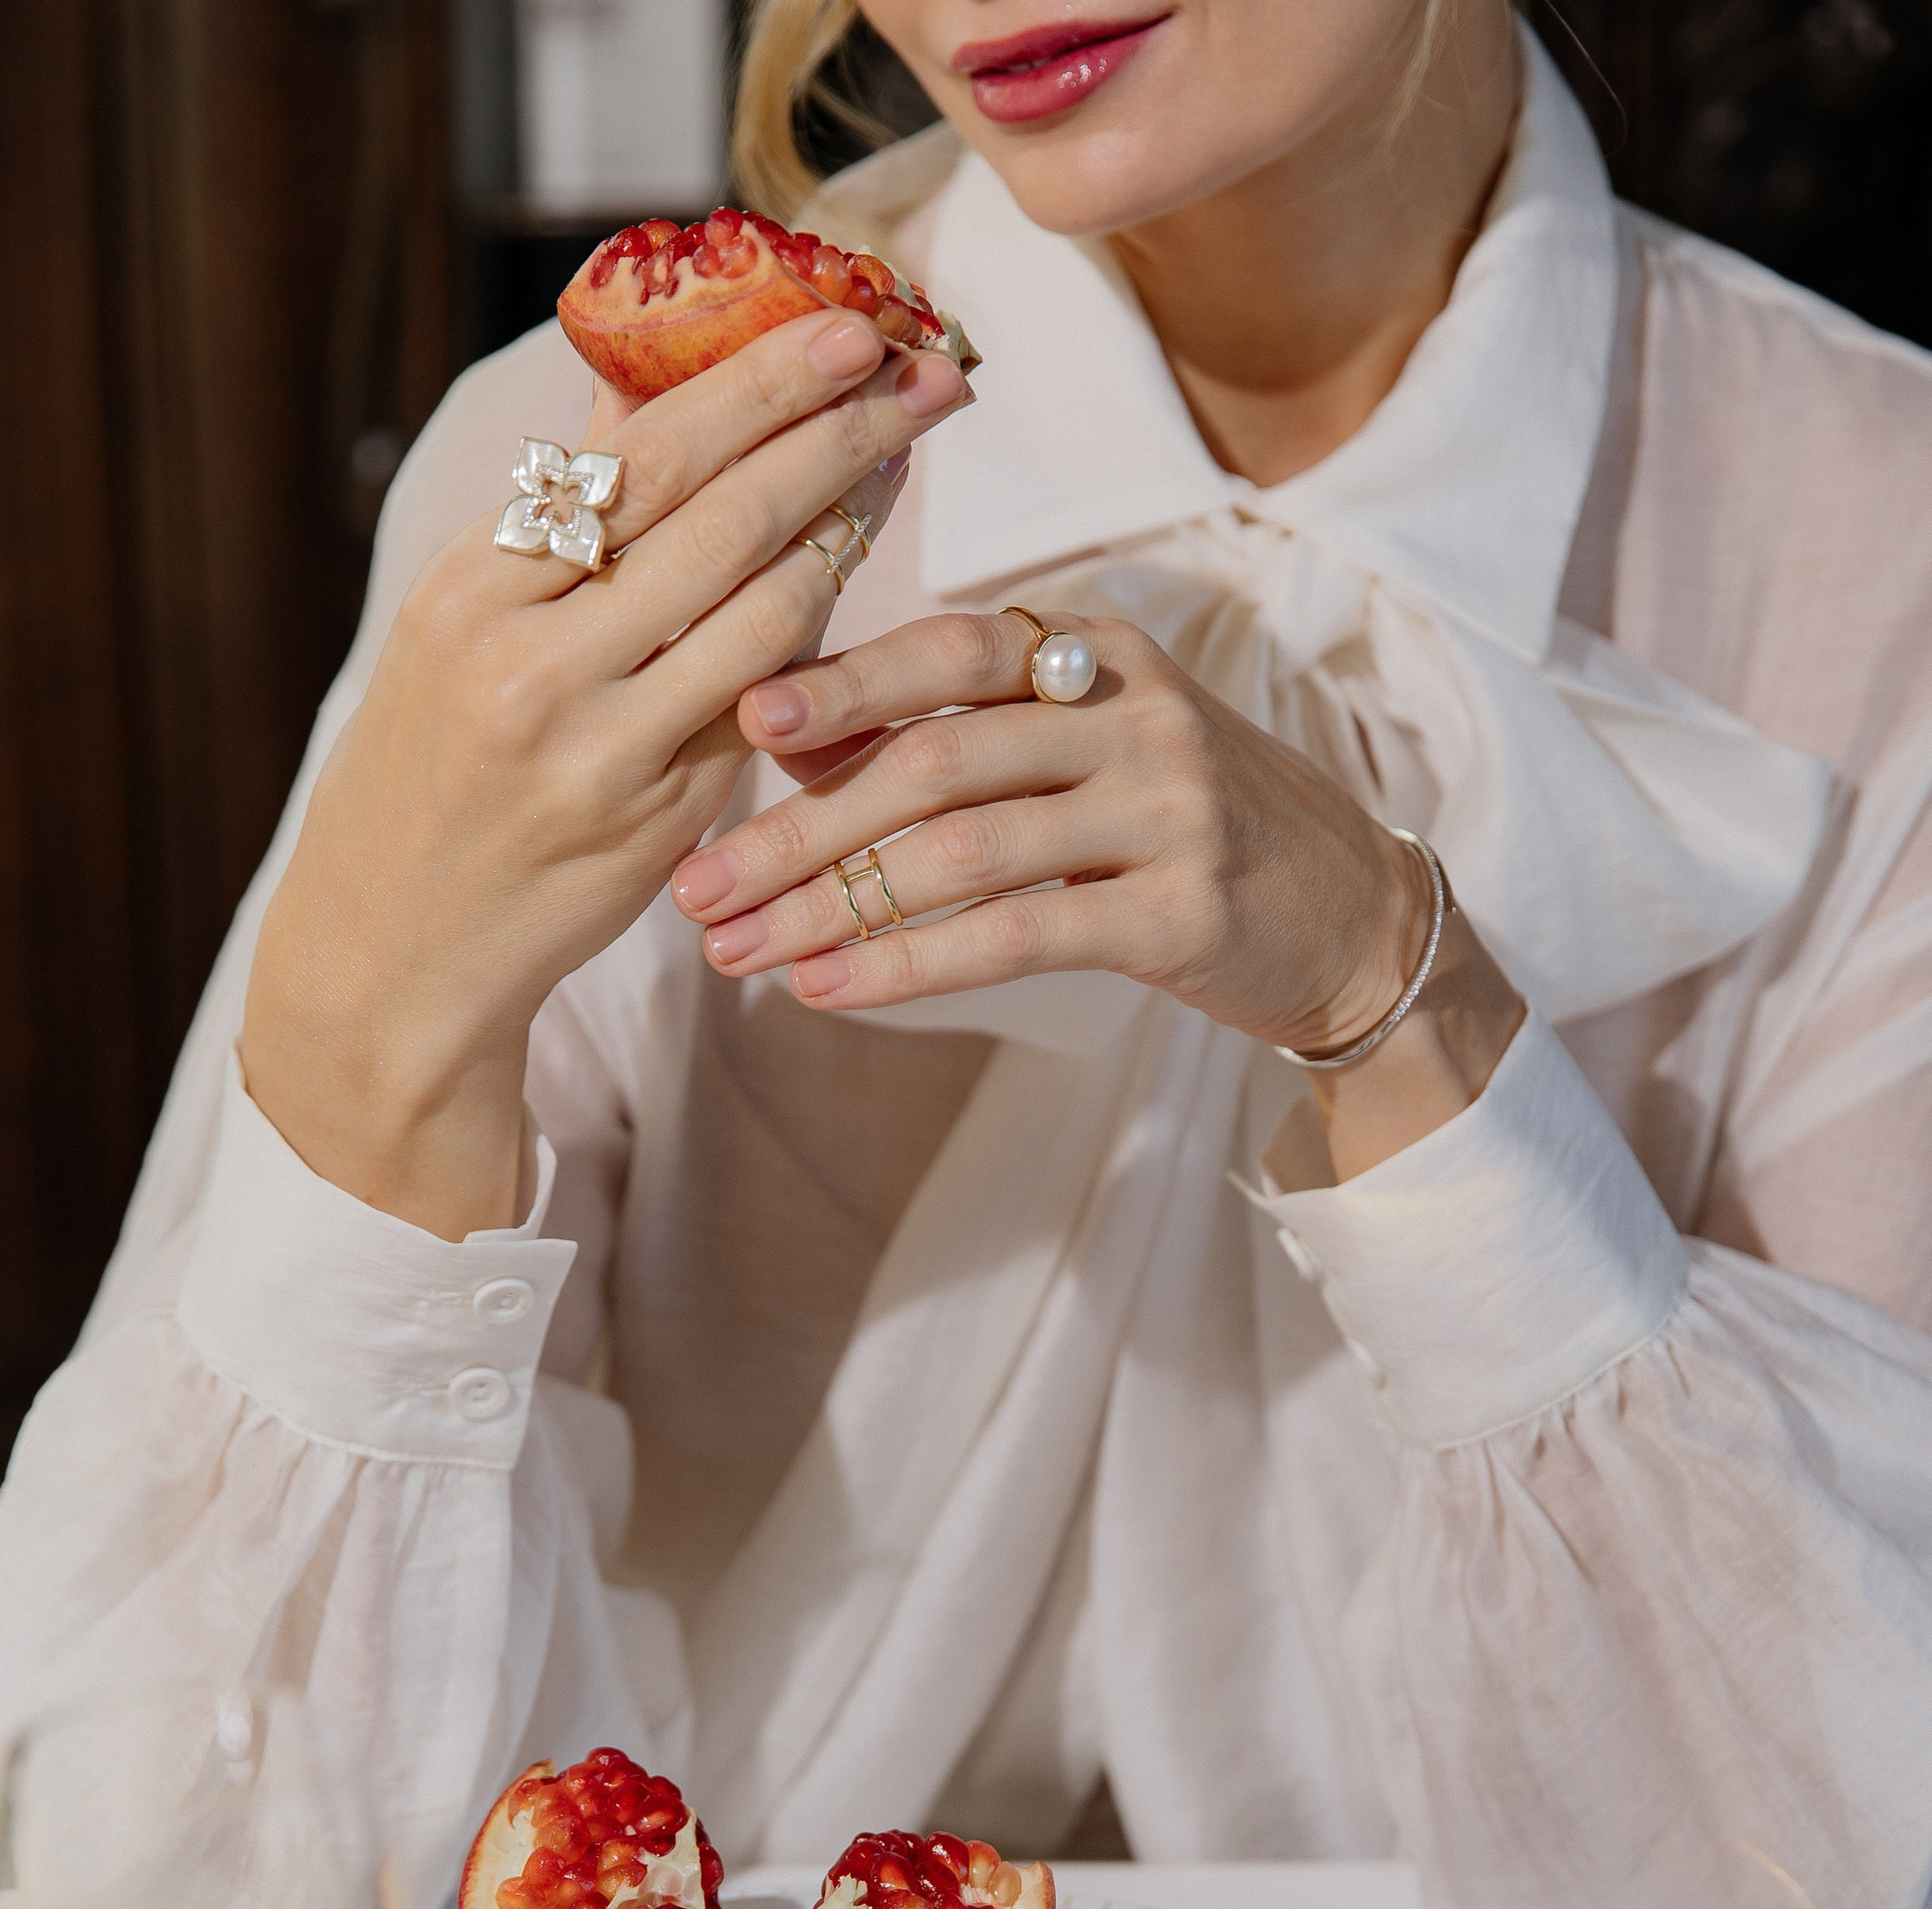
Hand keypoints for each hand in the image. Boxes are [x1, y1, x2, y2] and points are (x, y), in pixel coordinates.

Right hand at [244, 318, 968, 1235]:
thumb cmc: (438, 773)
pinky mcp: (651, 822)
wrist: (392, 953)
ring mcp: (596, 745)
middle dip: (832, 427)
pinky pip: (762, 708)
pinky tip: (861, 582)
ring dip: (849, 522)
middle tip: (922, 370)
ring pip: (758, 609)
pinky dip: (821, 639)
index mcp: (477, 586)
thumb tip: (647, 380)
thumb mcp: (467, 630)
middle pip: (716, 511)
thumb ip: (565, 515)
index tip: (841, 325)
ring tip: (907, 456)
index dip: (754, 382)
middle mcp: (530, 656)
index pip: (638, 453)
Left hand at [671, 609, 1523, 1175]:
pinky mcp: (1182, 909)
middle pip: (933, 760)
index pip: (949, 651)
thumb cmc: (1188, 833)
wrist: (1356, 919)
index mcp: (1097, 653)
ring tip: (737, 953)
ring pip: (961, 851)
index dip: (841, 683)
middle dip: (797, 829)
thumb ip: (960, 740)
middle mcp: (1134, 712)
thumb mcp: (1084, 756)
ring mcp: (1166, 807)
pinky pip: (1015, 935)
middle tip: (696, 885)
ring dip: (832, 907)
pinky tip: (826, 992)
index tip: (738, 719)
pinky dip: (908, 965)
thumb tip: (795, 751)